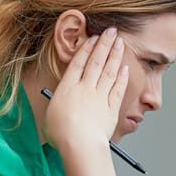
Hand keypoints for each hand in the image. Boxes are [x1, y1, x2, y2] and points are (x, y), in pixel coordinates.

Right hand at [44, 27, 128, 152]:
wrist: (79, 145)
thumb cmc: (61, 134)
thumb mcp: (51, 114)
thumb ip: (58, 103)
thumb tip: (61, 102)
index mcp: (67, 88)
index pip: (78, 63)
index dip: (87, 49)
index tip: (93, 38)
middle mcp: (85, 88)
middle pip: (96, 62)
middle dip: (104, 44)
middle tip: (111, 31)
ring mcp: (100, 97)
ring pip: (109, 71)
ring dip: (115, 55)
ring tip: (120, 43)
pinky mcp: (111, 108)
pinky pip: (117, 89)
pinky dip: (121, 77)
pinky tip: (124, 68)